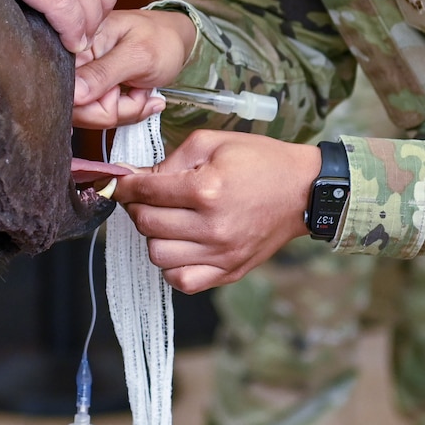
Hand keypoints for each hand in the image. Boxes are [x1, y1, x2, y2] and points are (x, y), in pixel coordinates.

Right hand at [73, 9, 198, 127]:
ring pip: (90, 116)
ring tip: (141, 92)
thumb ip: (103, 73)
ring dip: (124, 111)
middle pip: (77, 109)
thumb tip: (74, 95)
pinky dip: (124, 112)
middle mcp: (73, 61)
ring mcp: (82, 78)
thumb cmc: (161, 38)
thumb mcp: (137, 55)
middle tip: (138, 93)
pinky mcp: (92, 90)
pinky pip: (99, 115)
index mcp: (77, 43)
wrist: (176, 40)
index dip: (96, 102)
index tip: (121, 90)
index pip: (68, 89)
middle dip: (114, 110)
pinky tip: (138, 97)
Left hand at [112, 131, 320, 292]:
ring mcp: (221, 254)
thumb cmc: (260, 161)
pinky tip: (180, 246)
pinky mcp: (229, 271)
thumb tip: (135, 177)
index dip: (125, 185)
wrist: (303, 190)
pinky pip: (182, 281)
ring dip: (154, 236)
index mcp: (207, 190)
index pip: (145, 191)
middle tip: (147, 197)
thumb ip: (170, 160)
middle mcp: (212, 227)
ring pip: (158, 255)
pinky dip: (172, 266)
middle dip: (138, 207)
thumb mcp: (213, 143)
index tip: (121, 182)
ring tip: (167, 221)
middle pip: (146, 224)